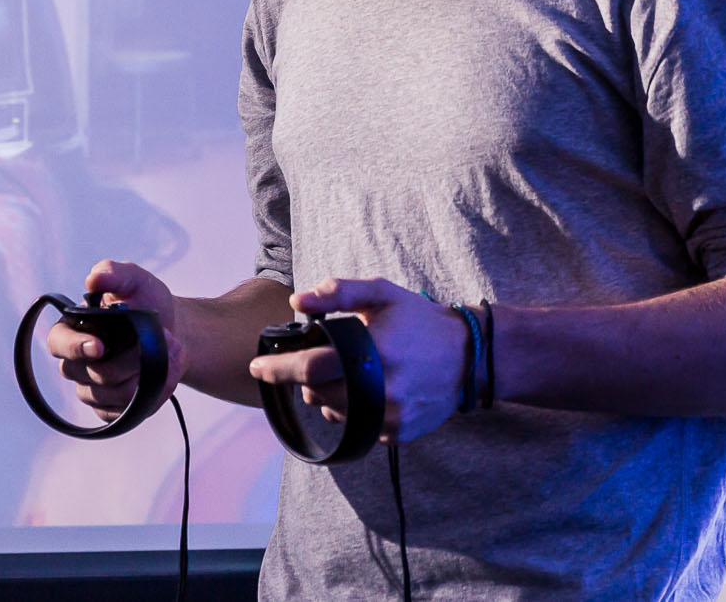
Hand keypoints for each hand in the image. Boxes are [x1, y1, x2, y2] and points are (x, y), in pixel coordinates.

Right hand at [46, 260, 182, 417]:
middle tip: (162, 338)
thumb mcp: (135, 280)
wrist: (175, 330)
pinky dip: (152, 395)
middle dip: (132, 359)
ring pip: (113, 395)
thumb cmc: (147, 302)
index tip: (100, 346)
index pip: (58, 343)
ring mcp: (93, 389)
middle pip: (93, 374)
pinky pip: (126, 414)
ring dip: (148, 375)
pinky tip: (168, 375)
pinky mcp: (112, 409)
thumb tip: (93, 278)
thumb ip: (114, 273)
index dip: (75, 347)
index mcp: (73, 330)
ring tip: (173, 351)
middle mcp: (77, 363)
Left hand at [249, 277, 467, 442]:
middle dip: (304, 379)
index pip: (311, 367)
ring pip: (334, 413)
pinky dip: (350, 410)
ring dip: (326, 395)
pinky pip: (357, 427)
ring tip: (343, 374)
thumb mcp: (382, 294)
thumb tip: (298, 301)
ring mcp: (391, 416)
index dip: (278, 369)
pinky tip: (363, 391)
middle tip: (312, 363)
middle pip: (317, 393)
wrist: (467, 356)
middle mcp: (382, 389)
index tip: (257, 367)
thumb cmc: (419, 320)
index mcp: (374, 351)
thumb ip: (339, 292)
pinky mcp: (398, 433)